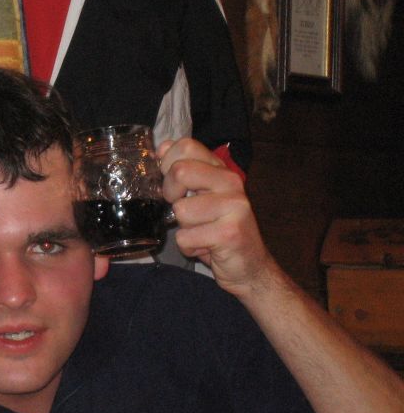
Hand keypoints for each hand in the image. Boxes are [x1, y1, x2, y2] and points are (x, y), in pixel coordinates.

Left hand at [157, 138, 275, 295]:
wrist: (249, 266)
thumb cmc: (219, 231)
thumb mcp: (201, 196)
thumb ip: (185, 171)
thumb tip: (162, 148)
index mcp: (222, 171)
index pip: (186, 146)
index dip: (167, 165)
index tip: (174, 185)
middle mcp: (231, 183)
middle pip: (180, 171)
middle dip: (170, 195)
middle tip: (184, 211)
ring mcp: (234, 206)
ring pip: (180, 210)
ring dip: (182, 228)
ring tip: (201, 233)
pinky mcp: (229, 233)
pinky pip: (185, 238)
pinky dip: (188, 248)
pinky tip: (205, 247)